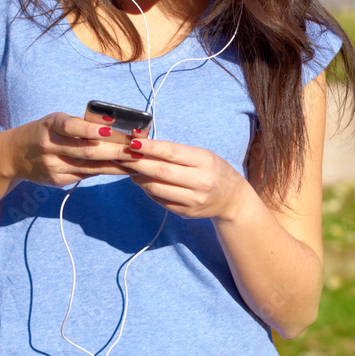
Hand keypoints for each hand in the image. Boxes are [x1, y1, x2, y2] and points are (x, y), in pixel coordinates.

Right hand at [8, 112, 134, 187]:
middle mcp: (50, 146)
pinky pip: (85, 176)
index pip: (71, 126)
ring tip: (136, 162)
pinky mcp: (57, 180)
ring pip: (90, 167)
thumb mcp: (55, 122)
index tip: (111, 131)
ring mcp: (53, 166)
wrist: (14, 155)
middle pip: (87, 151)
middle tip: (137, 150)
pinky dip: (105, 172)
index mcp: (50, 125)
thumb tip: (114, 130)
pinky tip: (121, 170)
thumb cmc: (44, 132)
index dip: (90, 129)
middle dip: (115, 151)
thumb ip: (79, 125)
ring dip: (116, 165)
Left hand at [117, 137, 248, 219]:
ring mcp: (193, 200)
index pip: (171, 152)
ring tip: (129, 168)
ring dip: (138, 177)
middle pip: (160, 172)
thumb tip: (144, 147)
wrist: (232, 199)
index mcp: (204, 161)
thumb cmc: (214, 170)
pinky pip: (160, 200)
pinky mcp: (185, 213)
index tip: (132, 142)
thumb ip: (176, 152)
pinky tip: (142, 181)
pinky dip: (148, 190)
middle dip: (137, 163)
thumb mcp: (202, 155)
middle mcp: (200, 181)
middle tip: (121, 155)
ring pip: (156, 188)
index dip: (149, 147)